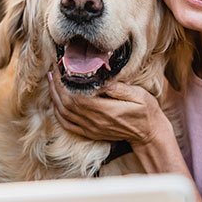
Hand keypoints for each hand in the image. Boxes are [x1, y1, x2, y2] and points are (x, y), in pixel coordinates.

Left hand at [47, 64, 167, 147]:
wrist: (149, 133)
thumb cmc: (146, 111)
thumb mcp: (138, 94)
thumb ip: (119, 87)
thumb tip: (101, 78)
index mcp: (107, 110)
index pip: (78, 97)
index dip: (65, 83)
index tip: (62, 67)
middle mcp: (96, 121)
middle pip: (67, 104)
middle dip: (57, 86)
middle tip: (53, 70)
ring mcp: (91, 129)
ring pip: (64, 114)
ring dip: (55, 97)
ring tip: (52, 81)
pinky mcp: (90, 133)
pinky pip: (68, 124)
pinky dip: (58, 112)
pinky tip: (56, 101)